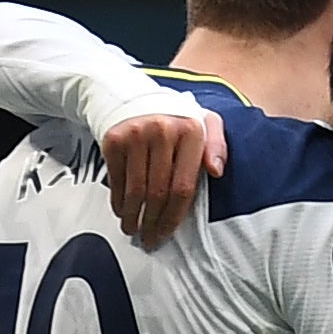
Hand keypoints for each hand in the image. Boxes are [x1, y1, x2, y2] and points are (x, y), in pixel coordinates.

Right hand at [104, 109, 227, 248]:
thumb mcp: (205, 123)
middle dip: (153, 222)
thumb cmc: (174, 118)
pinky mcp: (115, 140)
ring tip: (133, 229)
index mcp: (191, 131)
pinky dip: (119, 201)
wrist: (133, 95)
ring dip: (133, 217)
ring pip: (135, 191)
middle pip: (158, 193)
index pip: (183, 187)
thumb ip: (217, 145)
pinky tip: (123, 211)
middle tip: (149, 237)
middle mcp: (163, 131)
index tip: (166, 232)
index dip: (174, 216)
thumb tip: (217, 170)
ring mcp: (136, 135)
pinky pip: (117, 181)